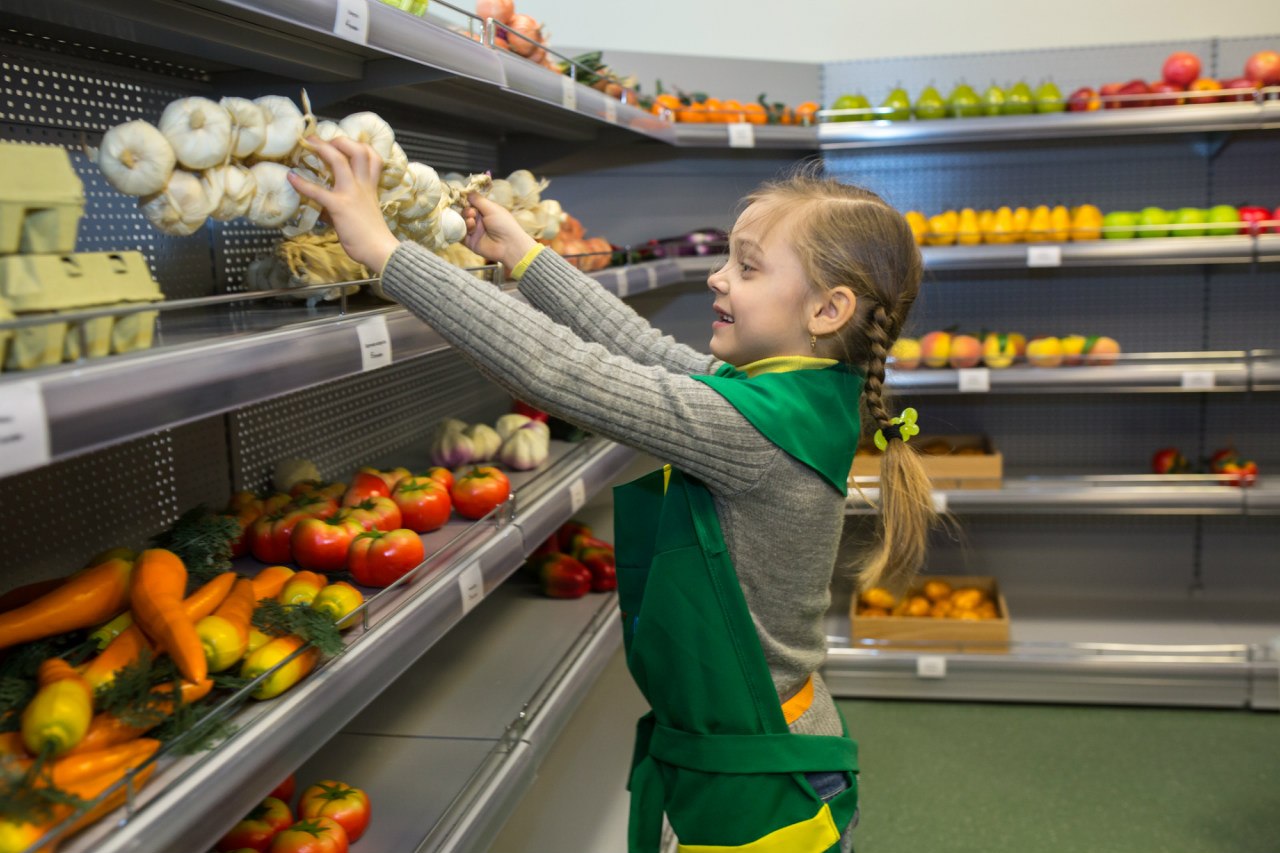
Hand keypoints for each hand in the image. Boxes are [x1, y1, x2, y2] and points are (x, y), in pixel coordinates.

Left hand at [287, 137, 399, 272]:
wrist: (380, 250)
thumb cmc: (373, 236)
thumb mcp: (364, 213)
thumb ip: (345, 204)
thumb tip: (321, 207)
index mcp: (370, 187)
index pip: (373, 158)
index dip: (360, 146)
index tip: (345, 143)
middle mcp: (362, 185)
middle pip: (358, 151)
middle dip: (340, 140)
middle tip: (322, 140)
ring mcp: (351, 193)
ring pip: (339, 160)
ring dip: (322, 149)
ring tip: (308, 144)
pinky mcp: (339, 206)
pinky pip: (317, 191)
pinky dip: (302, 183)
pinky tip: (291, 177)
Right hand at [463, 193, 537, 270]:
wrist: (508, 245)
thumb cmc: (504, 224)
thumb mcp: (491, 208)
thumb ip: (478, 199)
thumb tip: (467, 191)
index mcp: (486, 211)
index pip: (471, 203)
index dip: (467, 201)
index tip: (463, 199)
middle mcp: (479, 220)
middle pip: (465, 212)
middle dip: (467, 211)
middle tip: (472, 213)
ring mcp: (474, 231)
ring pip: (462, 222)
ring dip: (465, 220)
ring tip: (472, 222)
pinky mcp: (470, 242)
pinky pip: (460, 235)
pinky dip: (462, 231)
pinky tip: (470, 228)